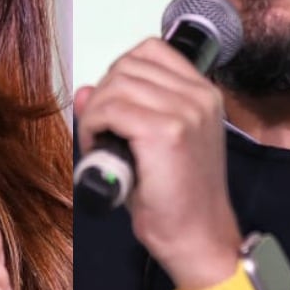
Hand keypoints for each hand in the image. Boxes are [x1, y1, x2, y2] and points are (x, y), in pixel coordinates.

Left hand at [73, 38, 241, 289]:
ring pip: (115, 85)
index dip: (120, 74)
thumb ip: (124, 110)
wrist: (198, 239)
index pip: (151, 51)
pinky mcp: (166, 132)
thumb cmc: (179, 200)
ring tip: (99, 143)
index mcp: (204, 94)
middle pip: (128, 65)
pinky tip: (98, 151)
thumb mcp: (152, 145)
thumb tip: (84, 90)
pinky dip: (93, 127)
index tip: (114, 107)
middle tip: (100, 130)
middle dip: (103, 94)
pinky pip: (110, 110)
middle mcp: (199, 96)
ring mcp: (185, 112)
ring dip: (95, 112)